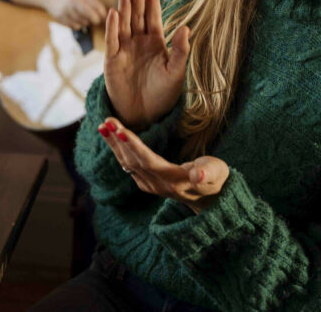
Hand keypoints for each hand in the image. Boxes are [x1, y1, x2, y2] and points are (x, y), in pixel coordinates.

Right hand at [42, 0, 107, 29]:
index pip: (98, 7)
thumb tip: (104, 13)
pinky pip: (75, 26)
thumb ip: (90, 0)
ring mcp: (65, 11)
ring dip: (86, 22)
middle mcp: (72, 3)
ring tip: (83, 16)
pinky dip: (78, 24)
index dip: (103, 13)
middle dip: (96, 19)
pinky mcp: (60, 18)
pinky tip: (75, 18)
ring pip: (84, 23)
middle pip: (93, 18)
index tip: (104, 14)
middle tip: (95, 18)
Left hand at [98, 117, 227, 212]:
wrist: (210, 200)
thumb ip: (208, 173)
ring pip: (127, 163)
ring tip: (103, 126)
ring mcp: (150, 185)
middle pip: (132, 160)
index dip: (134, 146)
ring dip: (114, 145)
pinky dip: (118, 150)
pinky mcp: (146, 182)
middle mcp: (157, 184)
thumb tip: (197, 174)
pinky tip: (112, 138)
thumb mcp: (217, 174)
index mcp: (173, 180)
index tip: (121, 131)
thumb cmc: (216, 180)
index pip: (149, 160)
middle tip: (107, 121)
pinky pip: (128, 166)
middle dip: (118, 140)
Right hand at [104, 0, 189, 129]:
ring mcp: (124, 50)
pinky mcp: (112, 60)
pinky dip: (112, 27)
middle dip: (137, 0)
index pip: (153, 17)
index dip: (152, 1)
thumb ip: (180, 50)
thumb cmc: (163, 95)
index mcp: (155, 43)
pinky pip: (112, 40)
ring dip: (125, 8)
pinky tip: (114, 13)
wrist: (144, 116)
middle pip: (137, 16)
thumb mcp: (176, 72)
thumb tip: (185, 27)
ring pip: (124, 24)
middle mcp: (139, 43)